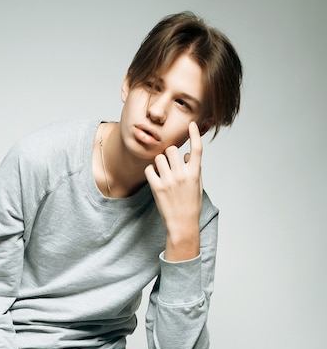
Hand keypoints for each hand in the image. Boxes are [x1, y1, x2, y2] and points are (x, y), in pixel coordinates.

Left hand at [145, 121, 202, 260]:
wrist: (182, 224)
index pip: (197, 149)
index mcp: (195, 173)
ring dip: (159, 161)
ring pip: (159, 158)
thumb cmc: (191, 205)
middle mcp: (182, 175)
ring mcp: (169, 181)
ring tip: (162, 171)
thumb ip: (194, 168)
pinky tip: (154, 178)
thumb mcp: (198, 185)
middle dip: (169, 153)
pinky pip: (149, 170)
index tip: (191, 124)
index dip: (194, 134)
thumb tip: (187, 155)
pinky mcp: (157, 187)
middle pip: (172, 150)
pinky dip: (150, 171)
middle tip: (169, 162)